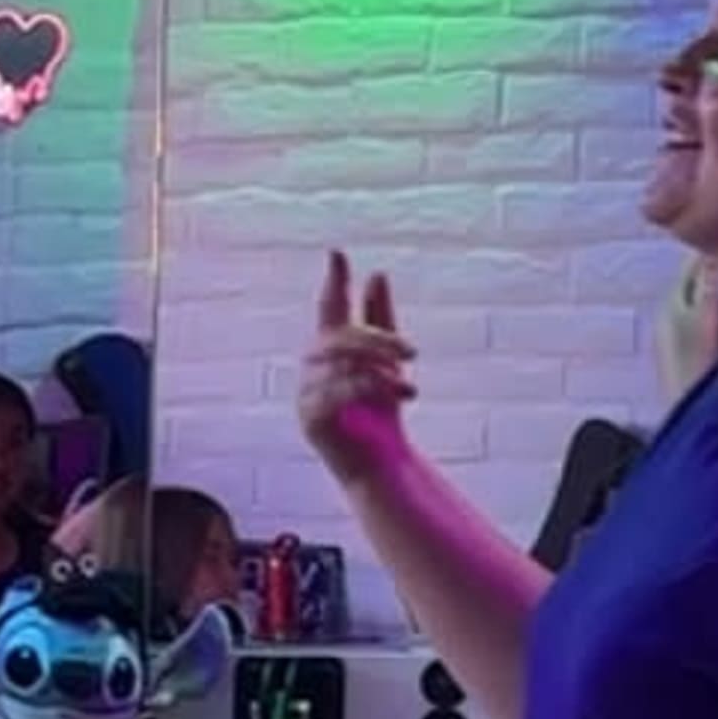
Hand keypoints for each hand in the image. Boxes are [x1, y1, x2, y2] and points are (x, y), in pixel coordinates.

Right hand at [299, 251, 419, 485]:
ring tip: (407, 381)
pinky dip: (371, 387)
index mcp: (330, 351)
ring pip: (341, 363)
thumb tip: (377, 273)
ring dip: (379, 367)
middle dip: (376, 340)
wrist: (383, 465)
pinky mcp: (311, 419)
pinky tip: (401, 391)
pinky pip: (338, 390)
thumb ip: (381, 320)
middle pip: (339, 337)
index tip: (337, 253)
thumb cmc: (382, 416)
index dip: (334, 281)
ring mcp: (306, 394)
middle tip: (410, 351)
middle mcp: (312, 369)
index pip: (329, 309)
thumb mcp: (389, 361)